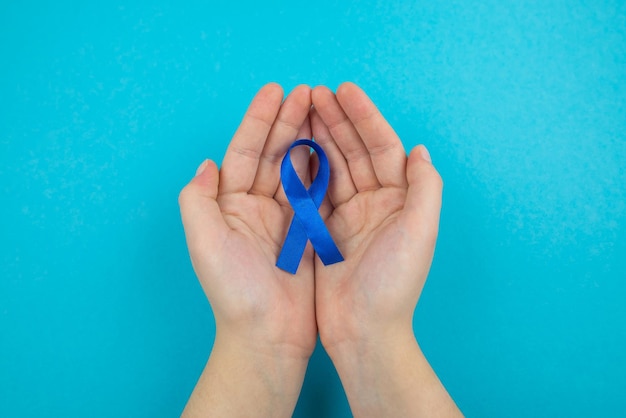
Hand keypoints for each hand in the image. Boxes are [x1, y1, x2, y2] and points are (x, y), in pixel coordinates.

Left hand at [179, 84, 315, 416]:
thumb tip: (206, 164)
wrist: (268, 336)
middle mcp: (256, 207)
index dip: (258, 121)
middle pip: (273, 154)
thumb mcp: (205, 244)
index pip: (244, 153)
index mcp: (230, 206)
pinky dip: (326, 167)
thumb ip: (198, 201)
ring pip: (297, 168)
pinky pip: (318, 192)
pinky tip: (336, 145)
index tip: (275, 91)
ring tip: (323, 108)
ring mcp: (284, 219)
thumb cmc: (234, 293)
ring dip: (308, 137)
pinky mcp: (308, 233)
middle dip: (288, 121)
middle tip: (307, 91)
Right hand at [311, 83, 459, 415]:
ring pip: (334, 165)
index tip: (343, 90)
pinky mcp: (325, 229)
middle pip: (356, 150)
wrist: (363, 331)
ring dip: (319, 136)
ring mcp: (349, 214)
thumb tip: (421, 150)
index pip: (383, 147)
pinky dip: (304, 166)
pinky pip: (314, 189)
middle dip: (338, 120)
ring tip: (302, 109)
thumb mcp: (419, 233)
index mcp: (400, 199)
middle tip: (314, 92)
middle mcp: (377, 202)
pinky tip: (291, 145)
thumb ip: (425, 189)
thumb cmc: (394, 284)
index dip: (365, 117)